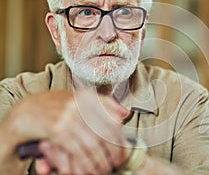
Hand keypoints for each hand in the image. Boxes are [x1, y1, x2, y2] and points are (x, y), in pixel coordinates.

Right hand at [4, 90, 131, 173]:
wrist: (27, 111)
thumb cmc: (56, 106)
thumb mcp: (80, 99)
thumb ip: (103, 104)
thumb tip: (126, 113)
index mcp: (87, 97)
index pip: (112, 120)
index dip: (120, 138)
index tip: (123, 151)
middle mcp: (80, 105)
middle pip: (105, 134)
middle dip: (113, 152)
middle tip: (116, 163)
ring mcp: (68, 117)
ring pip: (93, 145)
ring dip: (100, 161)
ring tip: (104, 169)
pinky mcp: (57, 130)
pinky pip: (77, 151)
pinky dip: (85, 164)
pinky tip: (89, 170)